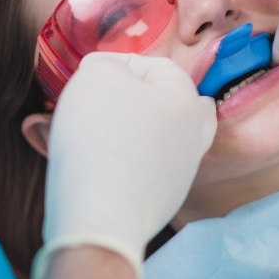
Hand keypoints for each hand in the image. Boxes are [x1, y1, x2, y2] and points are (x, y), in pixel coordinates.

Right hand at [32, 52, 215, 278]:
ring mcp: (180, 172)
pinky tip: (98, 161)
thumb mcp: (97, 75)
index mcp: (186, 99)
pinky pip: (142, 169)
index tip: (86, 74)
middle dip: (133, 97)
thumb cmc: (101, 135)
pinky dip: (123, 160)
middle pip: (167, 103)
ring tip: (93, 130)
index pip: (154, 65)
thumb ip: (105, 64)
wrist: (101, 215)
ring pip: (156, 137)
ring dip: (127, 129)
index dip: (116, 63)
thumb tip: (106, 73)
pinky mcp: (161, 202)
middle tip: (103, 100)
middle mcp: (193, 135)